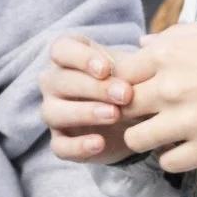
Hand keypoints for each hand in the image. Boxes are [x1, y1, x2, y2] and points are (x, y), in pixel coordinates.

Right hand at [39, 35, 143, 162]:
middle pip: (59, 81)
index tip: (106, 69)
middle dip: (93, 88)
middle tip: (125, 95)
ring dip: (83, 113)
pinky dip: (77, 146)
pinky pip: (59, 145)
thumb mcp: (135, 70)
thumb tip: (143, 61)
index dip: (80, 58)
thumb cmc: (131, 83)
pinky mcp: (61, 140)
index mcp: (68, 57)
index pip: (61, 50)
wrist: (136, 118)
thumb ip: (135, 65)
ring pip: (54, 112)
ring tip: (114, 116)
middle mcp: (54, 82)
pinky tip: (99, 144)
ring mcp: (54, 111)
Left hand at [122, 20, 196, 171]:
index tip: (136, 87)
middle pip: (123, 107)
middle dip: (129, 110)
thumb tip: (142, 45)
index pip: (119, 74)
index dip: (124, 82)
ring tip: (160, 133)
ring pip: (136, 139)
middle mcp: (169, 88)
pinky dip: (171, 158)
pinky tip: (182, 148)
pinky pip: (168, 163)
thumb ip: (172, 37)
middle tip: (145, 112)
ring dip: (144, 137)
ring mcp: (187, 121)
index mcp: (167, 56)